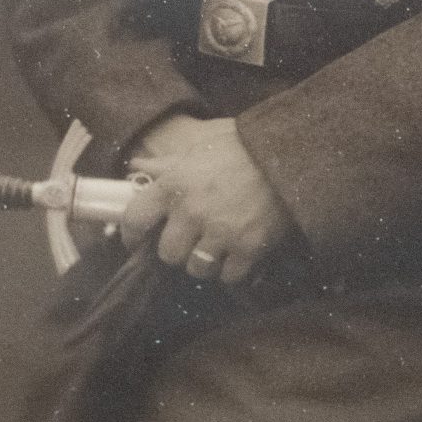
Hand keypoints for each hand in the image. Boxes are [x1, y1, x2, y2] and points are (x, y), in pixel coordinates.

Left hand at [121, 115, 292, 283]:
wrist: (289, 154)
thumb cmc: (243, 146)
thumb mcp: (200, 147)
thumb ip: (167, 164)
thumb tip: (138, 166)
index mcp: (174, 184)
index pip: (135, 219)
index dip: (131, 235)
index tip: (136, 241)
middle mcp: (192, 211)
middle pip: (168, 254)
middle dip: (177, 250)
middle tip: (189, 242)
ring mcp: (220, 232)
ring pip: (197, 269)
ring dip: (204, 262)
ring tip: (215, 250)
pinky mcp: (248, 247)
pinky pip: (229, 275)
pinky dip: (233, 269)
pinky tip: (238, 254)